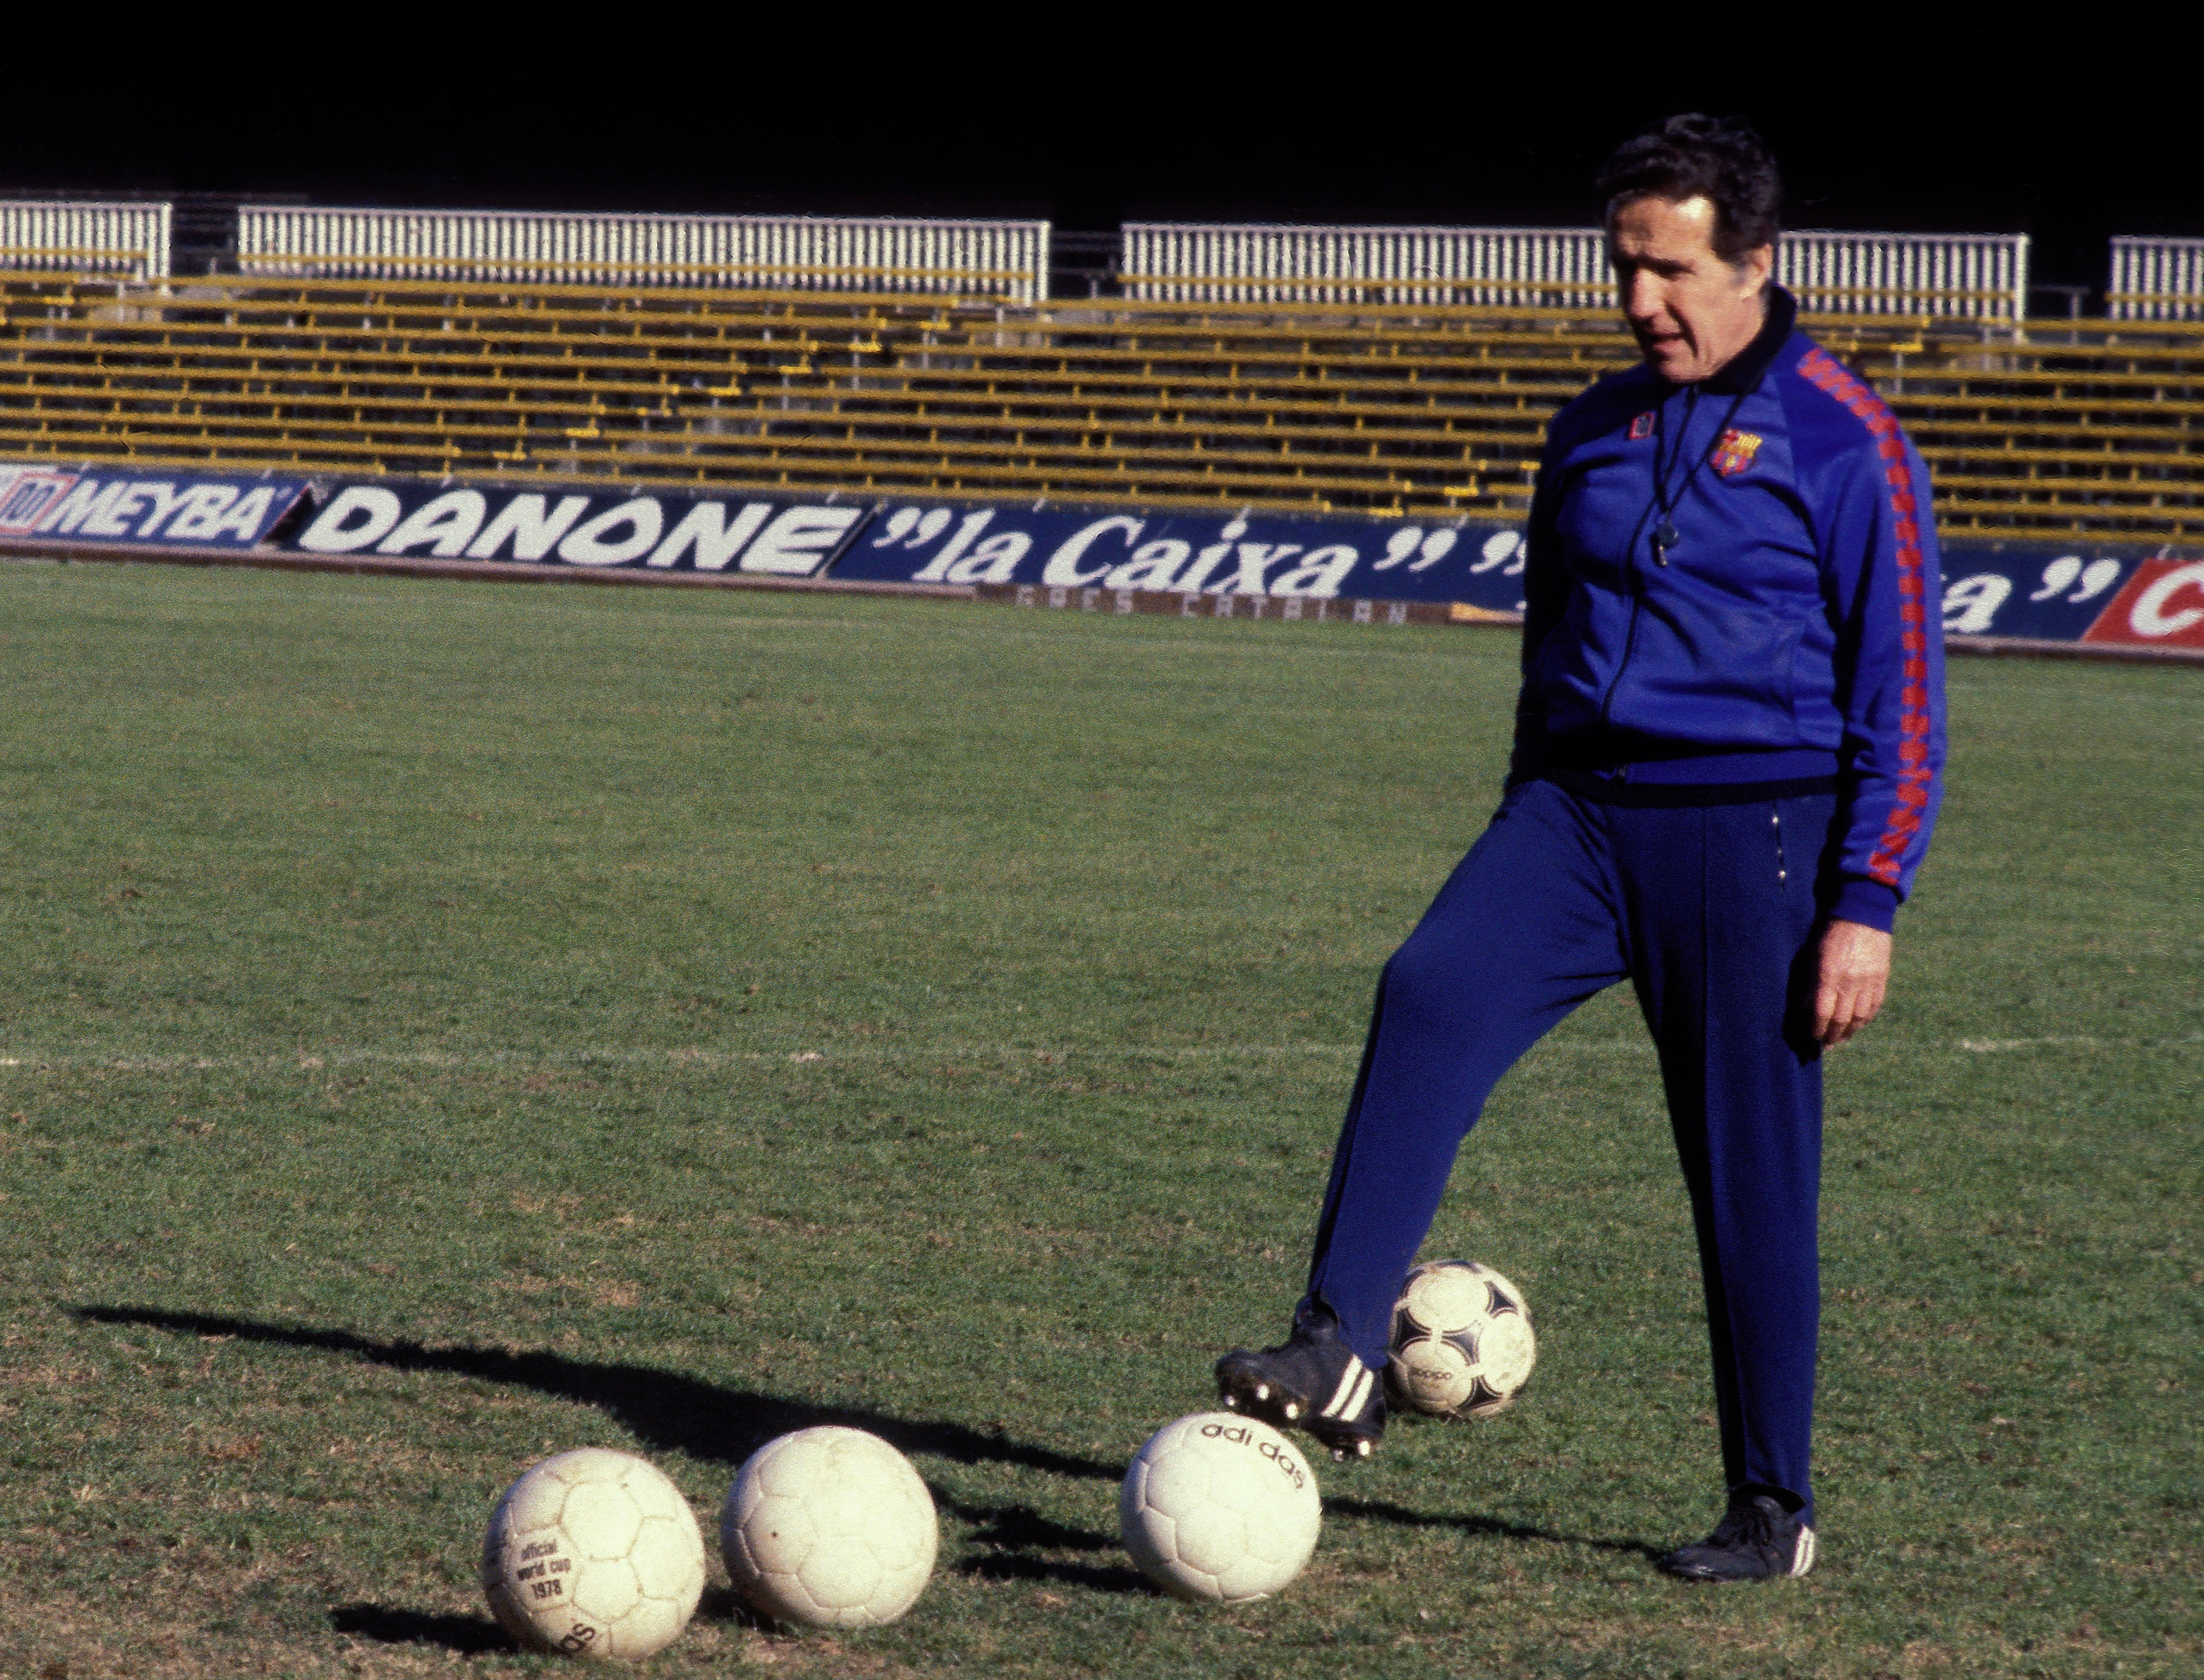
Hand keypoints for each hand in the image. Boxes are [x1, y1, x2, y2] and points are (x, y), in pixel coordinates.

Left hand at [1813, 920, 1891, 1047]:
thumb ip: (1811, 984)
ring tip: (1841, 1039)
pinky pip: (1874, 1006)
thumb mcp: (1813, 957)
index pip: (1822, 1013)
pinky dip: (1865, 1019)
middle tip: (1826, 1045)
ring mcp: (1869, 982)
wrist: (1862, 916)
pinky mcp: (1881, 979)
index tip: (1812, 1037)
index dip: (1816, 1029)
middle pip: (1842, 1019)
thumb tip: (1807, 1010)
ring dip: (1850, 1032)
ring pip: (1860, 1017)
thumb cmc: (1829, 934)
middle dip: (1832, 1036)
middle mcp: (1850, 982)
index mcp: (1829, 976)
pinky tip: (1858, 1025)